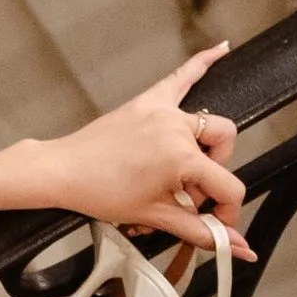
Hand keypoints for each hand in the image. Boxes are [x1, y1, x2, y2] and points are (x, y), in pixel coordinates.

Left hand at [26, 47, 251, 250]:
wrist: (61, 172)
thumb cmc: (98, 192)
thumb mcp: (154, 216)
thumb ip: (199, 230)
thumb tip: (236, 247)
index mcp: (181, 157)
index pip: (228, 186)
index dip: (227, 212)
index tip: (216, 226)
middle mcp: (177, 128)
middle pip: (224, 149)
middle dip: (213, 177)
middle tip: (187, 197)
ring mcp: (162, 111)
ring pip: (209, 122)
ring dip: (206, 147)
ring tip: (187, 169)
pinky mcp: (146, 102)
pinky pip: (180, 77)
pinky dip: (201, 63)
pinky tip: (221, 50)